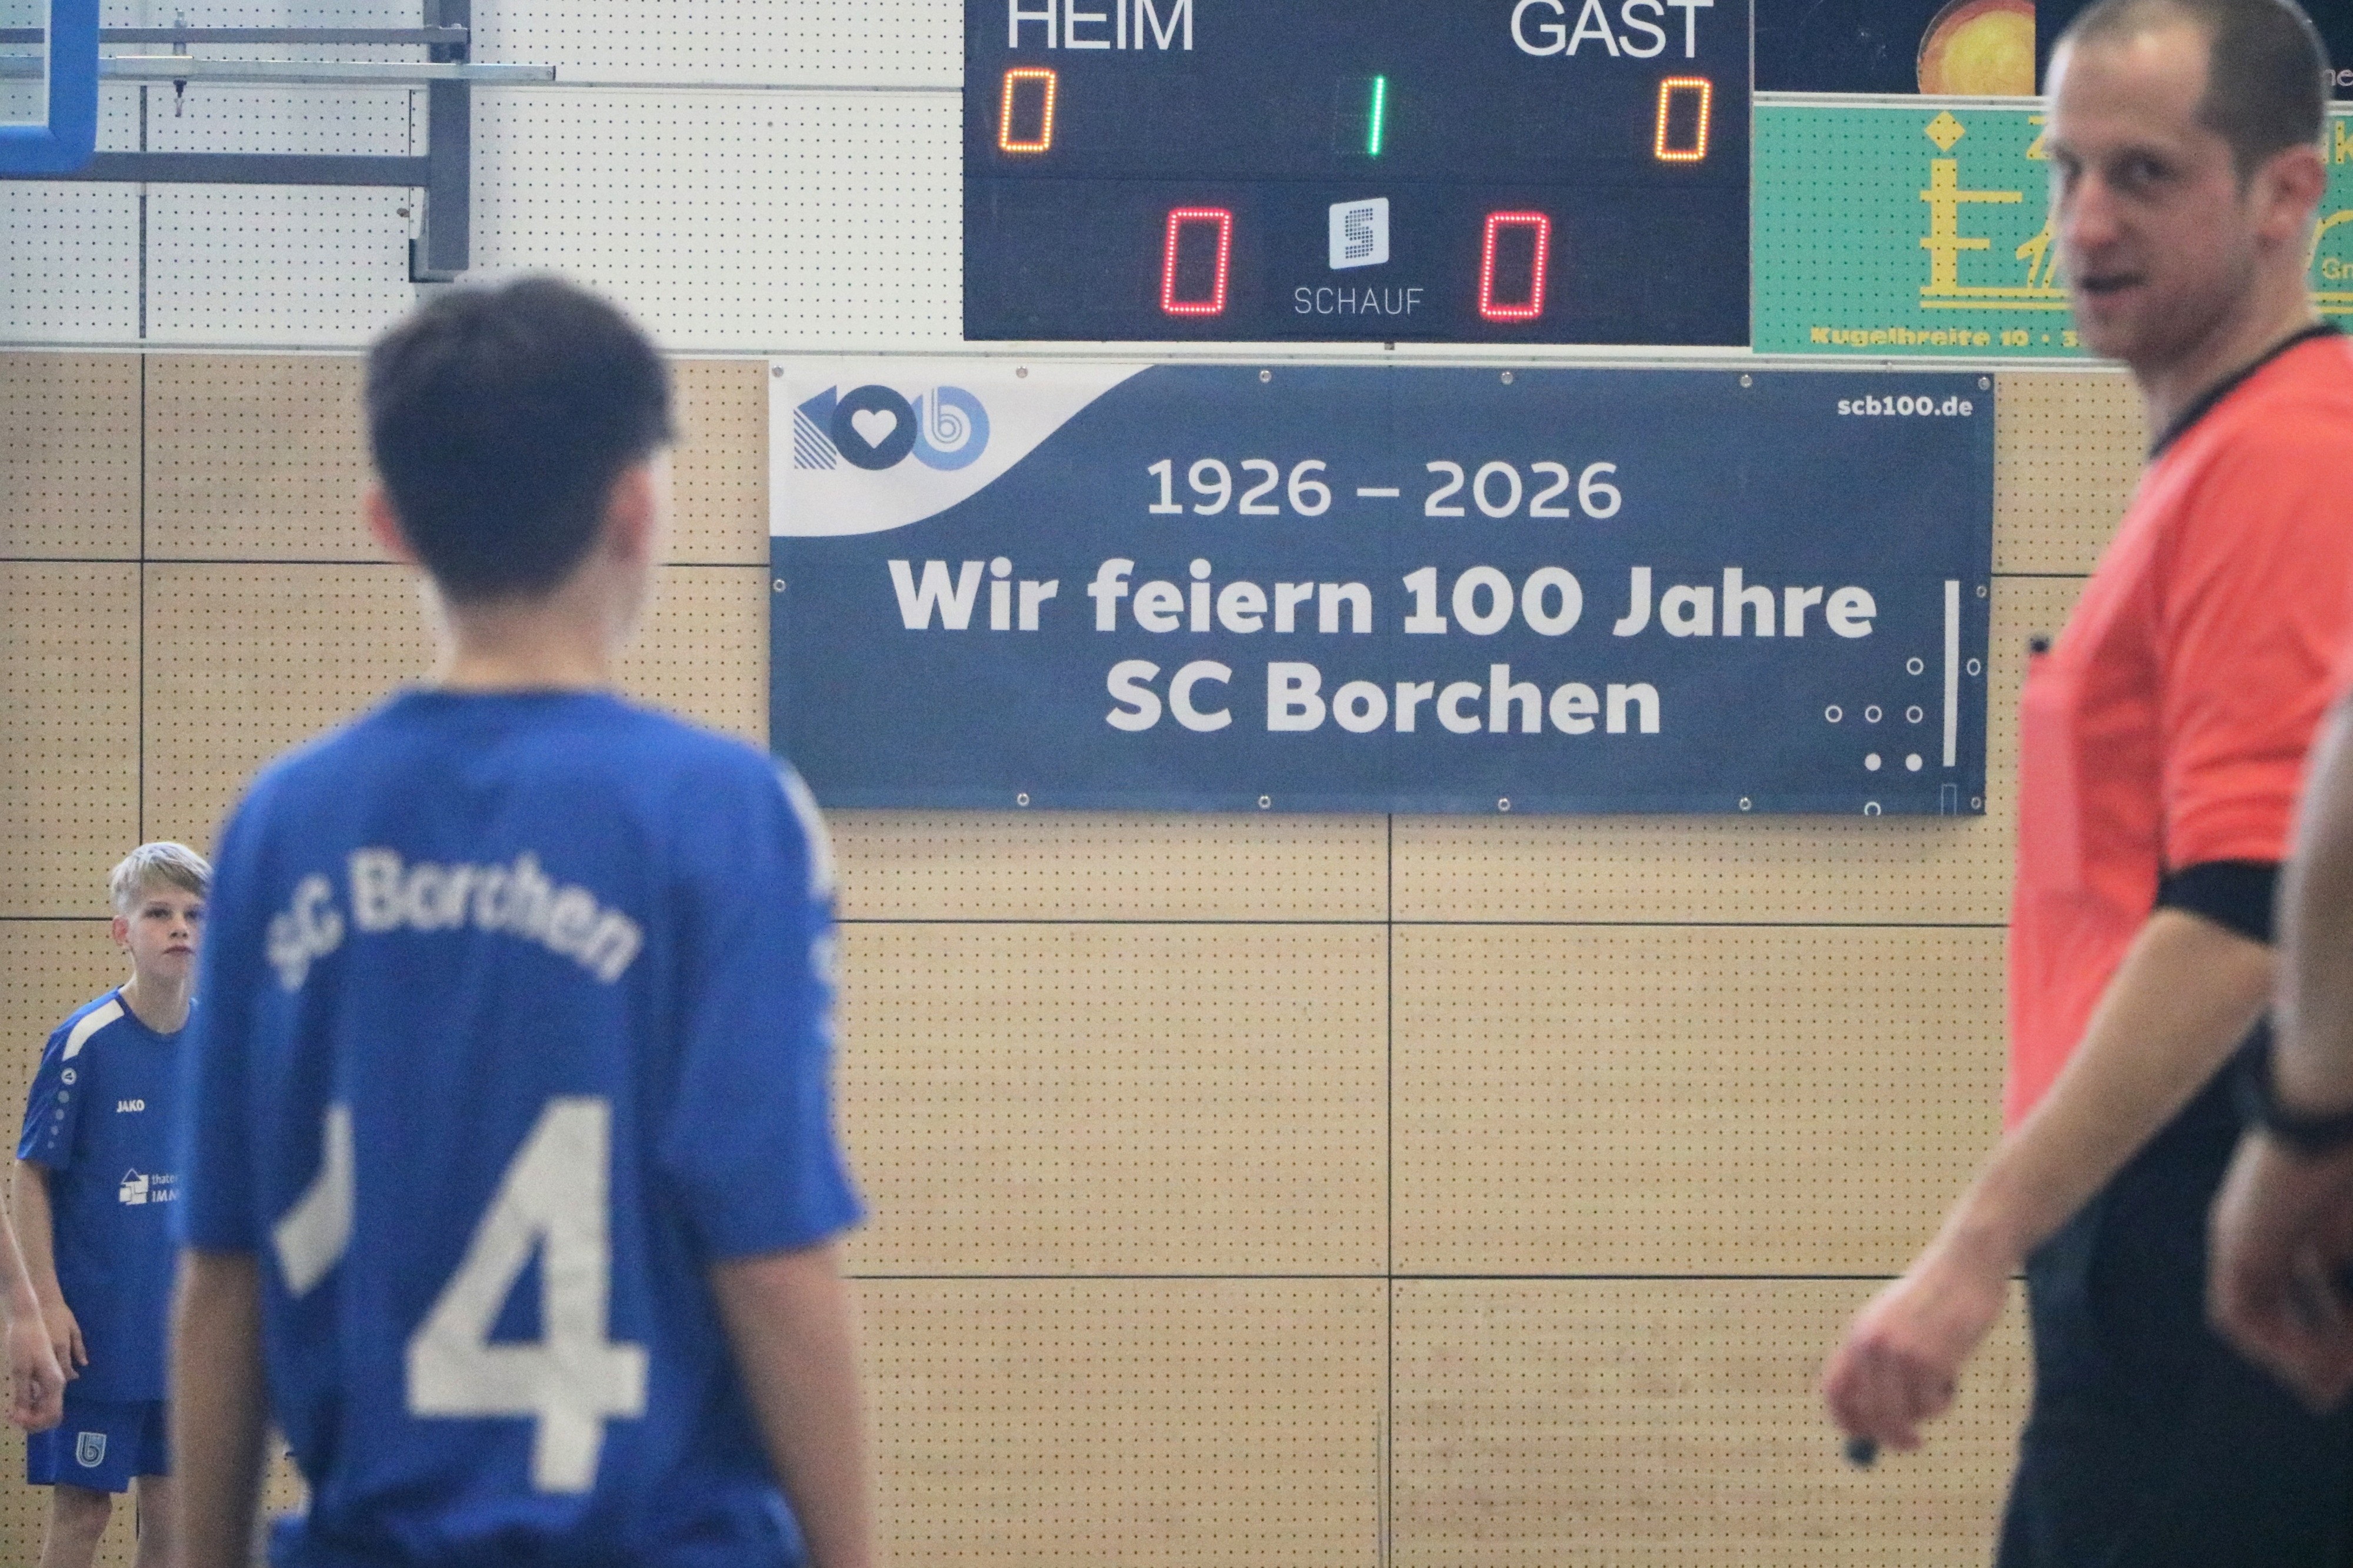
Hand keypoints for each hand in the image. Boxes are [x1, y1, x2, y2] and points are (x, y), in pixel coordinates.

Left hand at [5, 1315, 61, 1430]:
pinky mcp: (47, 1375)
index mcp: (54, 1383)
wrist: (27, 1320)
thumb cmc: (24, 1344)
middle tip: (11, 1415)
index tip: (14, 1417)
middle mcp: (58, 1383)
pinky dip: (31, 1404)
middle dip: (32, 1420)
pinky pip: (42, 1397)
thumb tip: (21, 1416)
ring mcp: (54, 1379)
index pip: (52, 1415)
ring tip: (12, 1409)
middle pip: (51, 1413)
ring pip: (46, 1406)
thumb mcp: (20, 1371)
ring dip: (30, 1413)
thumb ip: (23, 1395)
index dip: (34, 1423)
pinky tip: (18, 1400)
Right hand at [40, 1298, 83, 1382]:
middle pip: (53, 1370)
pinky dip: (39, 1368)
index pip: (65, 1367)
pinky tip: (44, 1368)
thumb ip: (79, 1347)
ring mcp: (38, 1348)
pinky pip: (34, 1362)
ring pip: (42, 1368)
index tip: (76, 1377)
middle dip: (60, 1377)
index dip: (70, 1375)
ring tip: (56, 1376)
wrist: (42, 1303)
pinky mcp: (29, 1347)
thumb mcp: (74, 1329)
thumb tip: (84, 1363)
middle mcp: (49, 1349)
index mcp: (62, 1344)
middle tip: (67, 1379)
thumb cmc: (61, 1315)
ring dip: (49, 1374)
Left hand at [1821, 1234, 2012, 1451]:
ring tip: (1940, 1385)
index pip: (1834, 1390)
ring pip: (1902, 1413)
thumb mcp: (1893, 1321)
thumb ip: (1879, 1359)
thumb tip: (1876, 1413)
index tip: (1864, 1436)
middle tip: (1912, 1443)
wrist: (1966, 1266)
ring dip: (1924, 1412)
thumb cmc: (1934, 1296)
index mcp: (1857, 1334)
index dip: (1845, 1420)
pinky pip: (1930, 1404)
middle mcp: (1871, 1346)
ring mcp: (1899, 1353)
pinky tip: (1952, 1375)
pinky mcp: (1930, 1359)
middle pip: (1869, 1413)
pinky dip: (1943, 1400)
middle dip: (1890, 1435)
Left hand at [2208, 1131, 2352, 1409]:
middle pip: (2286, 1317)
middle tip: (2333, 1393)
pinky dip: (2274, 1342)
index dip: (2333, 1342)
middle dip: (2313, 1358)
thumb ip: (2348, 1301)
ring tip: (2330, 1379)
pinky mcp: (2233, 1241)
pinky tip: (2309, 1355)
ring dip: (2297, 1355)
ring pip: (2260, 1320)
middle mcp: (2271, 1237)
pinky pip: (2237, 1312)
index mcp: (2309, 1230)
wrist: (2332, 1113)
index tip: (2345, 1380)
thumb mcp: (2352, 1244)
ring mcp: (2247, 1239)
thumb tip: (2344, 1365)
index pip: (2313, 1303)